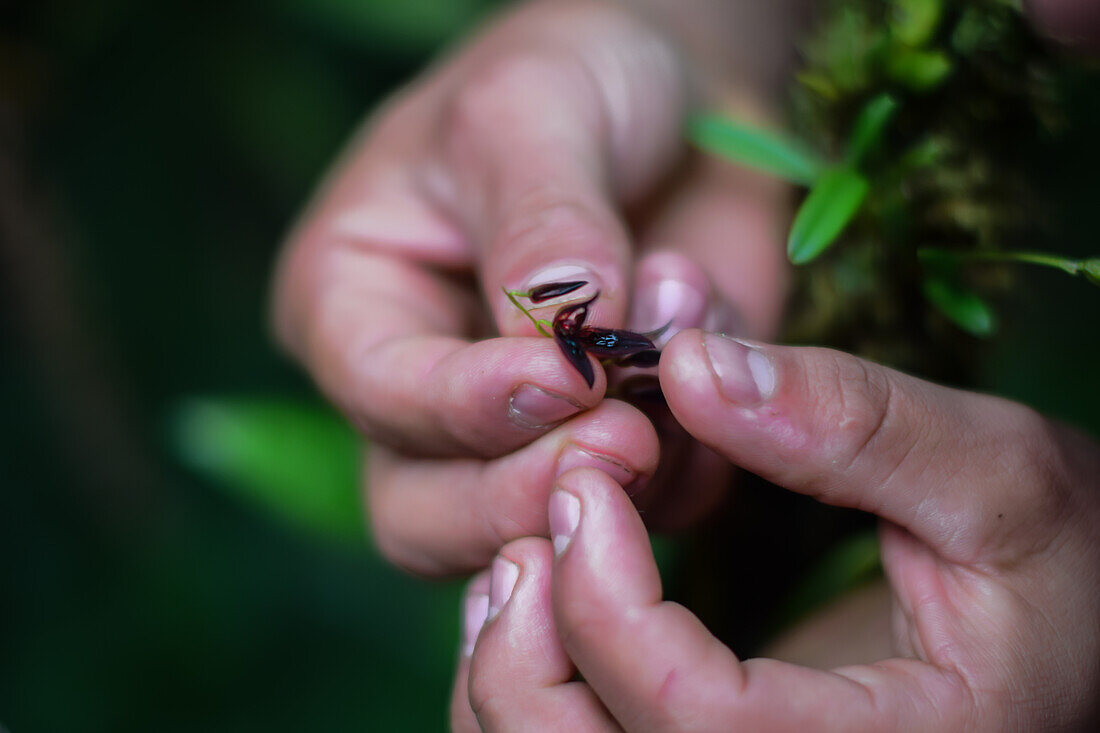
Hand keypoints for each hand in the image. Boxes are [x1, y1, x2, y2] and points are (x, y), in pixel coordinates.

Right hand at [270, 0, 788, 574]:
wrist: (675, 89)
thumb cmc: (568, 74)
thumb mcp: (528, 111)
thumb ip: (539, 230)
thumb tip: (568, 345)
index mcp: (355, 303)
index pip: (381, 396)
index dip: (465, 407)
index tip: (566, 378)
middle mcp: (424, 390)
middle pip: (427, 512)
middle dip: (525, 488)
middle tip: (625, 436)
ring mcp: (525, 433)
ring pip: (541, 530)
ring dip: (632, 462)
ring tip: (684, 315)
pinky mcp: (624, 443)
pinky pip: (659, 501)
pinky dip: (701, 447)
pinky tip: (713, 328)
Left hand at [454, 330, 1099, 730]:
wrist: (1066, 623)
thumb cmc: (1060, 561)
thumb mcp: (995, 476)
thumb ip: (852, 422)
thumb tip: (692, 365)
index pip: (699, 728)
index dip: (611, 600)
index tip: (589, 472)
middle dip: (529, 643)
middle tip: (542, 512)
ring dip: (507, 662)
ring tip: (527, 546)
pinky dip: (524, 681)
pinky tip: (539, 592)